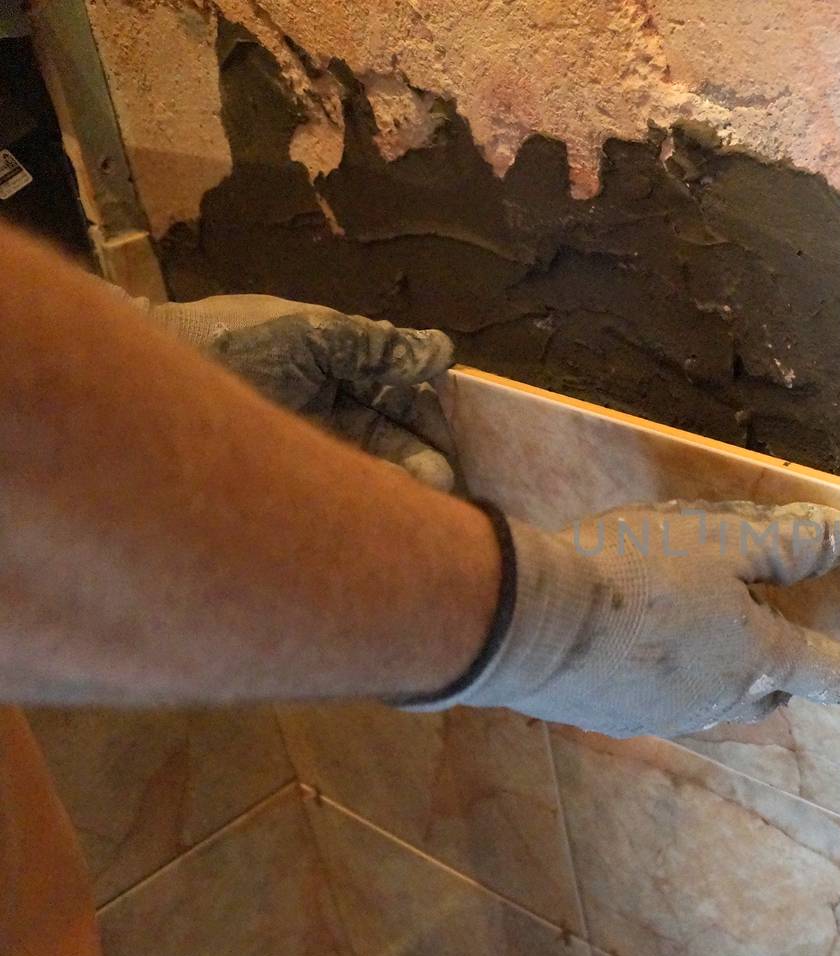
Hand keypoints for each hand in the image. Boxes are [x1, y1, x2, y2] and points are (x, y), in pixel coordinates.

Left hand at [144, 294, 456, 489]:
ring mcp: (311, 446)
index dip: (431, 421)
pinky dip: (368, 500)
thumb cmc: (229, 342)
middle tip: (444, 484)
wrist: (153, 377)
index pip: (401, 399)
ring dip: (401, 487)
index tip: (456, 446)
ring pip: (374, 471)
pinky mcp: (295, 478)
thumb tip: (441, 351)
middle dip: (424, 461)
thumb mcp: (309, 333)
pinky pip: (342, 492)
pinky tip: (387, 508)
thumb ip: (375, 344)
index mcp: (338, 369)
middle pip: (394, 440)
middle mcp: (330, 409)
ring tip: (423, 501)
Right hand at [413, 501, 839, 736]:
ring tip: (699, 627)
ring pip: (714, 696)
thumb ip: (785, 543)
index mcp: (756, 656)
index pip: (830, 671)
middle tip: (772, 634)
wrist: (528, 624)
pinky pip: (662, 694)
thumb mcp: (719, 539)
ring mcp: (665, 713)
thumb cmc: (634, 573)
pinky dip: (668, 670)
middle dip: (781, 670)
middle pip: (770, 691)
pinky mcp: (614, 714)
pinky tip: (638, 640)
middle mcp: (719, 697)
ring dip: (721, 670)